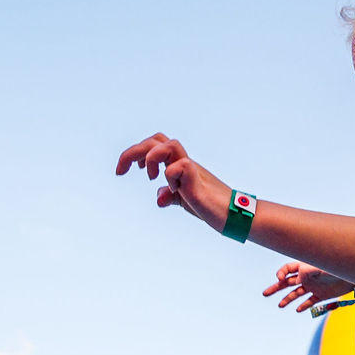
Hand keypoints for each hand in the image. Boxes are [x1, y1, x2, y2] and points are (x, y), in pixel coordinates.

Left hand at [115, 134, 229, 227]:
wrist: (233, 215)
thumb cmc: (211, 207)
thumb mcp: (185, 201)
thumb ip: (171, 196)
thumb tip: (159, 197)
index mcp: (179, 165)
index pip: (154, 145)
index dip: (135, 153)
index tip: (124, 171)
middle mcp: (184, 162)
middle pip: (156, 139)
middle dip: (132, 152)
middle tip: (120, 171)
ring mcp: (191, 168)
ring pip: (167, 143)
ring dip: (151, 158)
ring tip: (151, 176)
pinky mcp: (196, 178)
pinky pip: (178, 167)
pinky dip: (170, 177)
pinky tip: (176, 191)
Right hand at [265, 263, 354, 312]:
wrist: (352, 276)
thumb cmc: (336, 268)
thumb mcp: (321, 268)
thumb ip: (309, 271)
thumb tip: (299, 276)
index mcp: (305, 267)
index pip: (288, 270)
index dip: (281, 273)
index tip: (280, 278)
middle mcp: (307, 277)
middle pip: (288, 283)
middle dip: (276, 287)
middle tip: (264, 294)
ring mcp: (313, 287)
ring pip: (297, 293)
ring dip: (287, 299)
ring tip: (279, 305)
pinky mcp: (321, 295)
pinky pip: (310, 302)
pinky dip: (304, 306)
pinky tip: (297, 310)